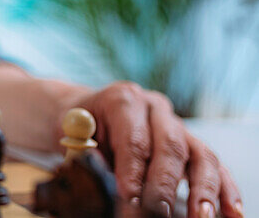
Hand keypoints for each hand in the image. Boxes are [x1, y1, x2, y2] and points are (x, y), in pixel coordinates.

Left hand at [73, 82, 242, 217]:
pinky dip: (225, 189)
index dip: (133, 170)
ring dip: (204, 190)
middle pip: (170, 145)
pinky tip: (231, 212)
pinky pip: (214, 165)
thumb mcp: (73, 138)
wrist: (84, 114)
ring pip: (201, 154)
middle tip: (158, 211)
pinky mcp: (191, 144)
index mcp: (123, 99)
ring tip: (201, 216)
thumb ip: (91, 157)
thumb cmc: (78, 128)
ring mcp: (178, 125)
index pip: (134, 137)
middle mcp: (155, 108)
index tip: (130, 197)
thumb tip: (106, 185)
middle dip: (165, 183)